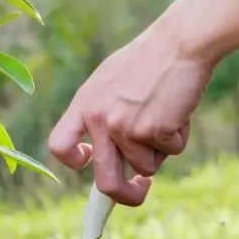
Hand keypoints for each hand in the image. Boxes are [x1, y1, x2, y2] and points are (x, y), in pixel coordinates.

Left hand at [47, 20, 212, 206]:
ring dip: (161, 148)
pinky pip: (172, 152)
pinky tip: (178, 109)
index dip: (73, 162)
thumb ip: (103, 113)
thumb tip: (105, 154)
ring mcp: (125, 126)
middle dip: (125, 196)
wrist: (179, 42)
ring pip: (147, 165)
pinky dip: (179, 137)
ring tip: (166, 112)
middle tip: (140, 190)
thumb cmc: (149, 60)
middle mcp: (99, 119)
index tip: (89, 164)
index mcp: (84, 104)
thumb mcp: (110, 82)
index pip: (59, 146)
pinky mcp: (153, 130)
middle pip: (105, 181)